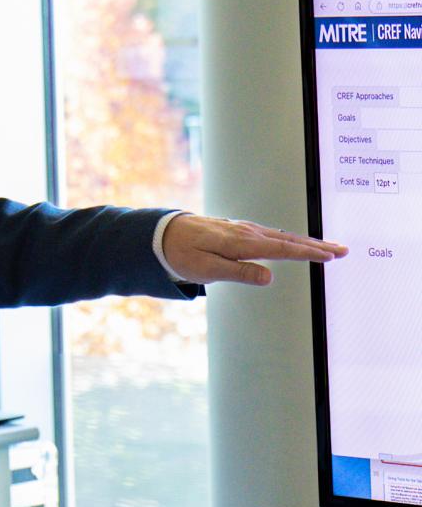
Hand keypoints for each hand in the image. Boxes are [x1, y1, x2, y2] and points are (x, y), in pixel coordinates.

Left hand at [162, 214, 347, 285]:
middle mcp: (247, 232)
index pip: (284, 249)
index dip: (309, 253)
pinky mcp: (239, 231)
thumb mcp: (206, 270)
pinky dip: (290, 239)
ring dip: (307, 242)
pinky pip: (271, 235)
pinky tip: (297, 244)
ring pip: (282, 236)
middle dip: (317, 246)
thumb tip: (269, 276)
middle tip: (343, 251)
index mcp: (243, 243)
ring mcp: (244, 229)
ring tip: (328, 248)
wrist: (164, 234)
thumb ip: (239, 272)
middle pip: (289, 240)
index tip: (332, 257)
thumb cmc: (183, 254)